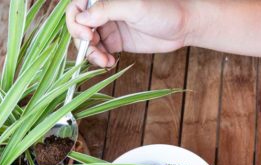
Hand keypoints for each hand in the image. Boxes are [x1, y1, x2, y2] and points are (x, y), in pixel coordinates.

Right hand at [66, 0, 190, 66]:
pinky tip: (109, 63)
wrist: (184, 26)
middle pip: (79, 25)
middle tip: (95, 50)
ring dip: (91, 53)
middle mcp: (104, 9)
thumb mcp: (134, 7)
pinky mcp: (116, 41)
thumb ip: (106, 9)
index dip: (75, 20)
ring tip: (104, 61)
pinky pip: (99, 50)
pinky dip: (99, 58)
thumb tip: (81, 19)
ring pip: (87, 41)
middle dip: (82, 40)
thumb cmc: (163, 9)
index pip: (77, 5)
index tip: (87, 34)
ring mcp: (109, 26)